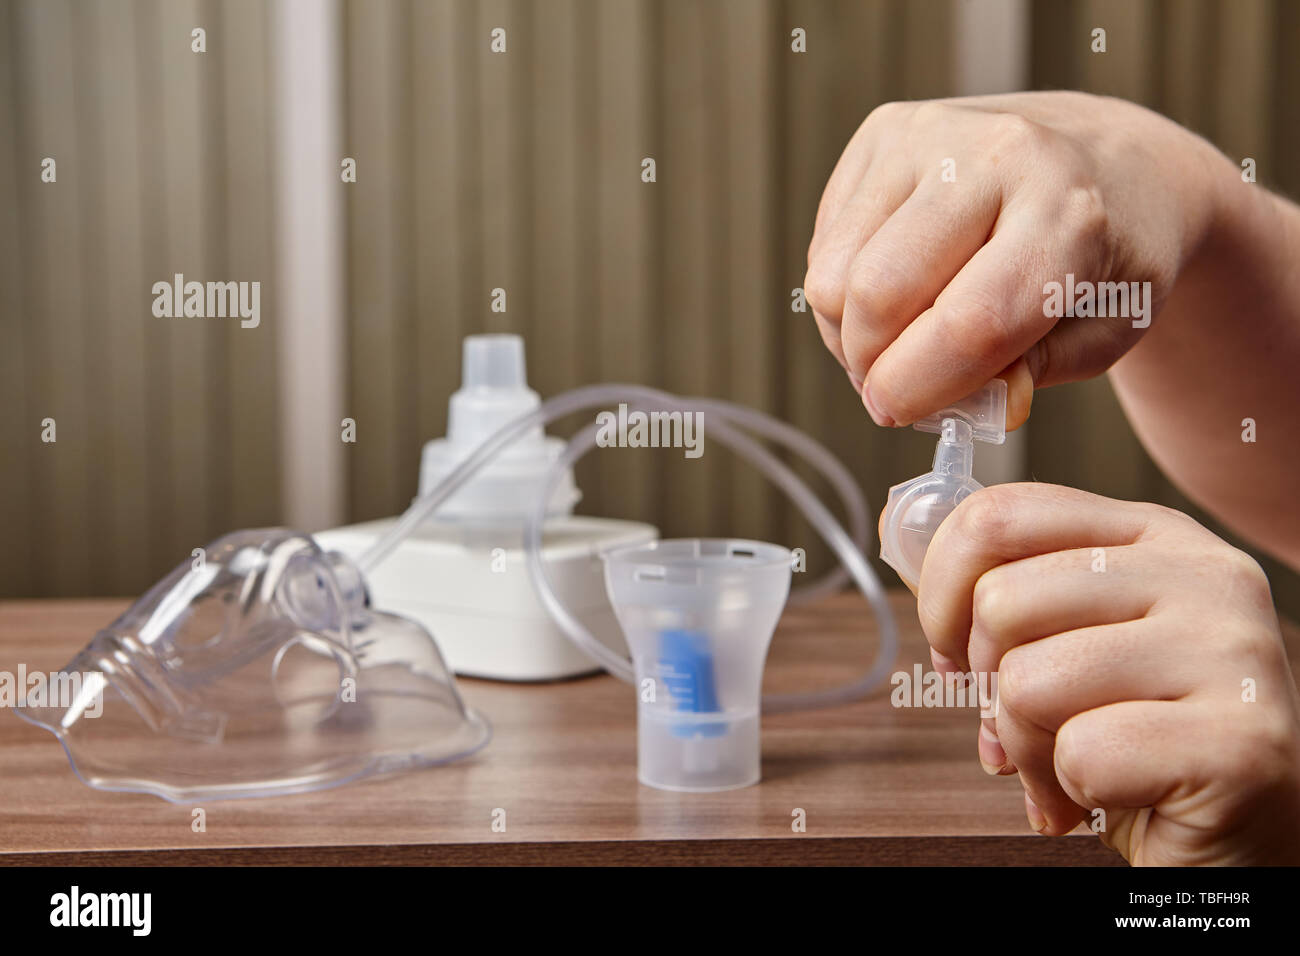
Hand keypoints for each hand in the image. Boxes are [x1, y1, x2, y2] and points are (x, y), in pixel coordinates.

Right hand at [805, 91, 1223, 428]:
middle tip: (894, 384)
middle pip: (879, 292)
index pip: (969, 322)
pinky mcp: (884, 131)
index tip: (899, 412)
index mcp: (1071, 213)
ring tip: (894, 339)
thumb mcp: (1104, 335)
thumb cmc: (1108, 257)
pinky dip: (842, 292)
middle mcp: (995, 156)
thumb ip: (1027, 374)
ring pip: (833, 272)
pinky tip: (891, 291)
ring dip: (848, 332)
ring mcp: (930, 134)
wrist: (1111, 157)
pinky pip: (824, 244)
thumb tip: (950, 401)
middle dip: (870, 363)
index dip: (918, 386)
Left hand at [916, 482, 1299, 864]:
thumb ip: (993, 591)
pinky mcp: (1240, 740)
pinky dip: (1071, 791)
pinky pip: (1081, 754)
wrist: (1243, 840)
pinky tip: (1115, 796)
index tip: (955, 648)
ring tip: (1075, 765)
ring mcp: (1231, 652)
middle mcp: (1204, 575)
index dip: (942, 589)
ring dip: (1028, 746)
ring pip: (1029, 680)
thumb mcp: (1065, 643)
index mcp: (1153, 536)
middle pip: (1001, 601)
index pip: (1000, 513)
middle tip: (1034, 724)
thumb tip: (901, 535)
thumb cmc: (1142, 740)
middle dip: (990, 685)